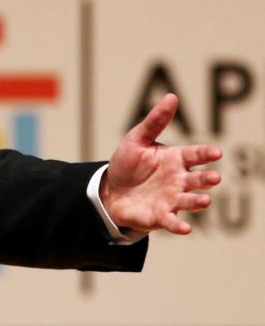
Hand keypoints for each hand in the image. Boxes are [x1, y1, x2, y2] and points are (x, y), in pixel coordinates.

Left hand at [101, 93, 221, 234]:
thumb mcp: (137, 139)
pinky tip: (186, 229)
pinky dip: (179, 226)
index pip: (195, 155)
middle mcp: (179, 180)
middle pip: (197, 179)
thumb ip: (155, 121)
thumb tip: (172, 97)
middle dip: (207, 179)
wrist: (110, 190)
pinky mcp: (161, 216)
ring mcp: (172, 199)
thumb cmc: (128, 164)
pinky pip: (172, 221)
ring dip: (198, 201)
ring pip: (190, 200)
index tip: (216, 152)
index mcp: (176, 159)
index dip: (205, 154)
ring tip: (205, 200)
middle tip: (214, 177)